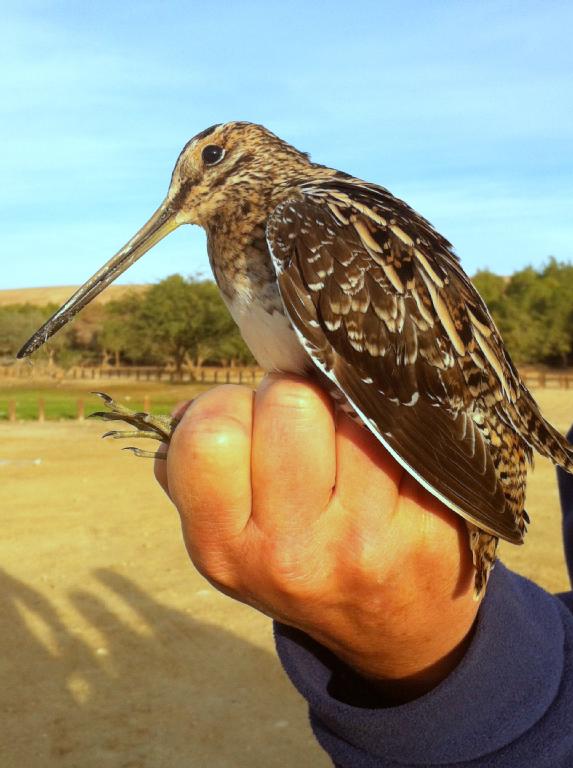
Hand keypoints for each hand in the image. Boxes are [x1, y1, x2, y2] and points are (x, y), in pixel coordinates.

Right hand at [154, 375, 478, 701]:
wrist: (389, 631)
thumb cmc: (298, 562)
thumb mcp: (229, 537)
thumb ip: (198, 473)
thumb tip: (188, 409)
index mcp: (225, 548)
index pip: (211, 434)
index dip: (230, 405)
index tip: (249, 420)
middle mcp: (293, 552)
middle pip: (291, 404)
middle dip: (295, 397)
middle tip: (306, 426)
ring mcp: (367, 541)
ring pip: (355, 411)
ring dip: (350, 413)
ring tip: (350, 445)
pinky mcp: (428, 528)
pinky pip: (408, 433)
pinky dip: (397, 432)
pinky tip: (394, 461)